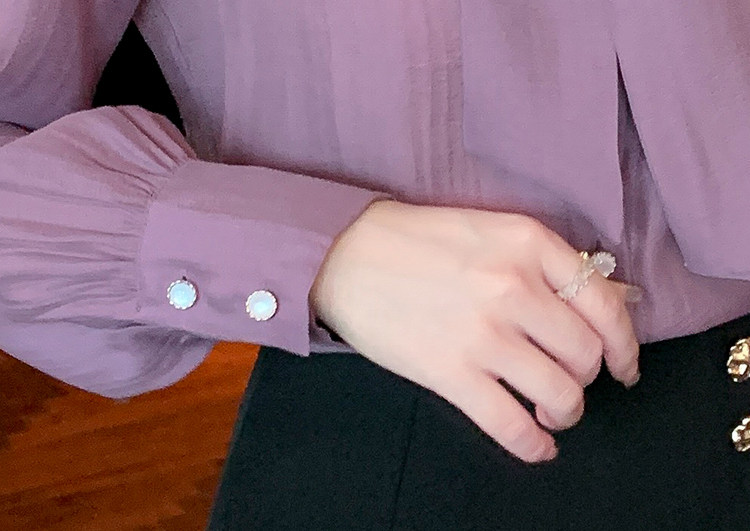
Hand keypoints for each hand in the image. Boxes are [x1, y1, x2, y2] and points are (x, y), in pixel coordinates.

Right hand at [310, 200, 639, 462]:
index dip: (625, 344)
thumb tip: (602, 301)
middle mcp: (514, 287)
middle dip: (587, 378)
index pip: (605, 303)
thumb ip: (545, 264)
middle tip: (570, 382)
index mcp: (529, 243)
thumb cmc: (416, 240)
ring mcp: (483, 333)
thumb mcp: (491, 231)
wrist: (345, 253)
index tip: (624, 366)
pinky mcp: (449, 372)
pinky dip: (534, 445)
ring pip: (560, 394)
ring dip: (566, 412)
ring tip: (553, 412)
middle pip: (586, 355)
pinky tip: (537, 445)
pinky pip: (511, 425)